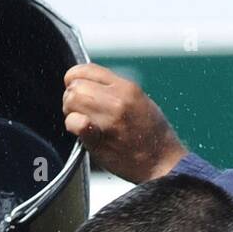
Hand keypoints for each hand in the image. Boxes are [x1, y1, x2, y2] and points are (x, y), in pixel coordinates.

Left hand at [63, 64, 186, 182]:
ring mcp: (109, 118)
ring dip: (70, 112)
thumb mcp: (139, 101)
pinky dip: (73, 126)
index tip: (73, 88)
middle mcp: (118, 99)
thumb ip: (114, 91)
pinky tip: (82, 132)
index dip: (74, 78)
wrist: (162, 162)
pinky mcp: (99, 138)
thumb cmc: (152, 135)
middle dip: (70, 98)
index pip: (87, 69)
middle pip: (75, 86)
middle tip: (77, 111)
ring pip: (72, 101)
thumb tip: (88, 86)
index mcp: (127, 87)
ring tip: (82, 122)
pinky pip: (75, 123)